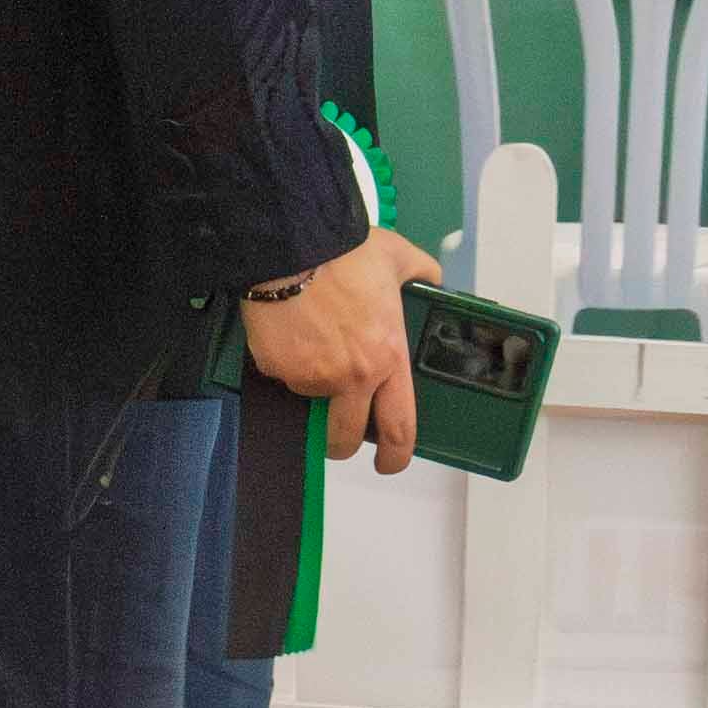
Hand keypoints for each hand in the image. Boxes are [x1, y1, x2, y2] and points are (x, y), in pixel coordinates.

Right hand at [238, 228, 440, 473]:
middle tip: (338, 434)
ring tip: (311, 342)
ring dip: (311, 384)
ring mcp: (310, 376)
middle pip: (344, 436)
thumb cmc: (343, 251)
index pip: (398, 426)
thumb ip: (420, 273)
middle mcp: (351, 376)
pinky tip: (288, 330)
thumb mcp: (398, 257)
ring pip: (309, 397)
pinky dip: (284, 360)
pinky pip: (281, 374)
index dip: (396, 455)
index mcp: (387, 357)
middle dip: (341, 444)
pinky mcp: (277, 368)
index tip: (391, 462)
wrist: (292, 244)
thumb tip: (430, 279)